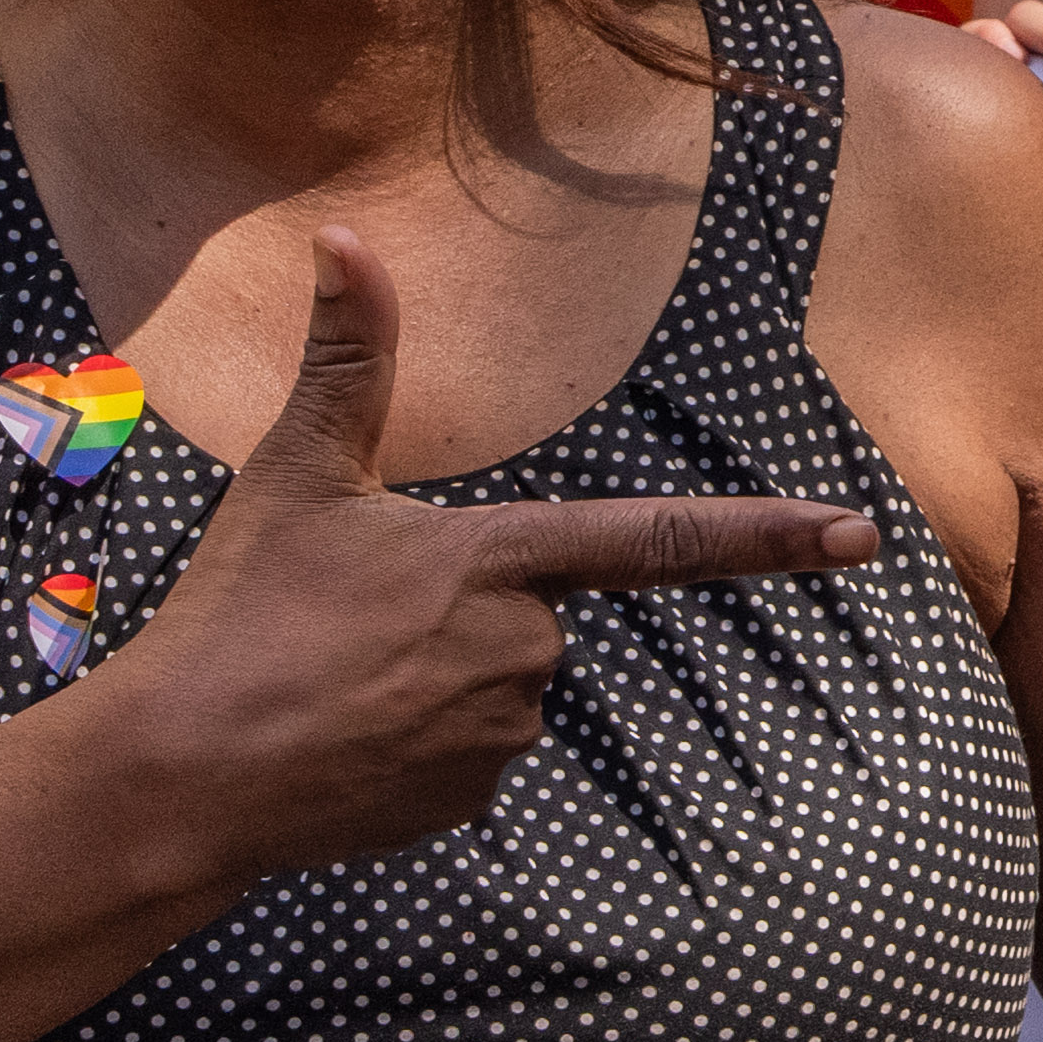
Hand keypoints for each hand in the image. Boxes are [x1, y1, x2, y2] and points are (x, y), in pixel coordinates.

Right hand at [104, 232, 880, 886]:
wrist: (180, 777)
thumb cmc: (238, 615)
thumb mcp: (295, 475)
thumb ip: (346, 359)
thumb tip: (344, 237)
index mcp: (497, 562)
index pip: (661, 541)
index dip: (770, 536)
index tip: (862, 535)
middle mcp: (522, 653)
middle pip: (533, 613)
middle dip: (459, 610)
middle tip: (346, 622)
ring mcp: (499, 737)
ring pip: (497, 685)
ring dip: (433, 677)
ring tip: (332, 679)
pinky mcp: (466, 804)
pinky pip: (464, 753)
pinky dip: (411, 741)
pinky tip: (340, 739)